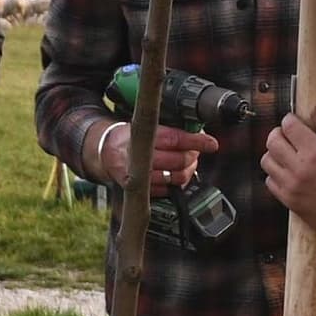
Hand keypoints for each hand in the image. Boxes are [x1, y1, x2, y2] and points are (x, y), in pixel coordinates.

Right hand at [101, 122, 220, 189]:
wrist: (104, 153)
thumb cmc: (127, 137)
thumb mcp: (142, 125)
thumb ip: (168, 128)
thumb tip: (196, 130)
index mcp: (142, 138)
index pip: (176, 140)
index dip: (196, 142)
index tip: (211, 143)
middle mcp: (141, 158)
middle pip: (179, 161)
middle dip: (194, 156)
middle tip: (197, 151)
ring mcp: (140, 177)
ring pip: (176, 178)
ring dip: (189, 171)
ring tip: (189, 163)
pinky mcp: (140, 190)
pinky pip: (168, 190)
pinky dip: (177, 183)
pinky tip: (177, 174)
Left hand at [262, 109, 315, 224]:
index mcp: (315, 151)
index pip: (288, 125)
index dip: (291, 119)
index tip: (295, 122)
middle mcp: (299, 167)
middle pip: (272, 140)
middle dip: (279, 133)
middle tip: (288, 135)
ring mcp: (290, 184)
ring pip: (267, 160)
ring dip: (274, 154)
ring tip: (287, 154)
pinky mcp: (287, 199)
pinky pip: (269, 181)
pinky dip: (275, 173)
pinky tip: (288, 172)